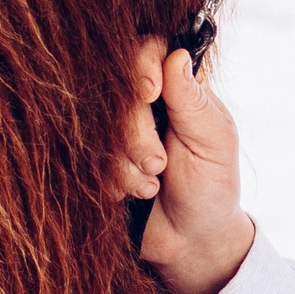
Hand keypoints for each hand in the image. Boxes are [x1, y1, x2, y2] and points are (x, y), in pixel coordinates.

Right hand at [109, 37, 255, 293]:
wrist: (191, 242)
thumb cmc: (213, 187)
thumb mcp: (213, 143)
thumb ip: (192, 101)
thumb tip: (176, 55)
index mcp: (175, 88)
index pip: (147, 51)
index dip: (140, 66)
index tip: (148, 92)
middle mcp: (139, 102)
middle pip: (114, 90)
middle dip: (134, 133)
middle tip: (158, 165)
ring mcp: (112, 130)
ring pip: (93, 124)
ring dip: (120, 162)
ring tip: (150, 186)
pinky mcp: (94, 157)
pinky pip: (81, 156)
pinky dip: (107, 179)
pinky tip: (130, 196)